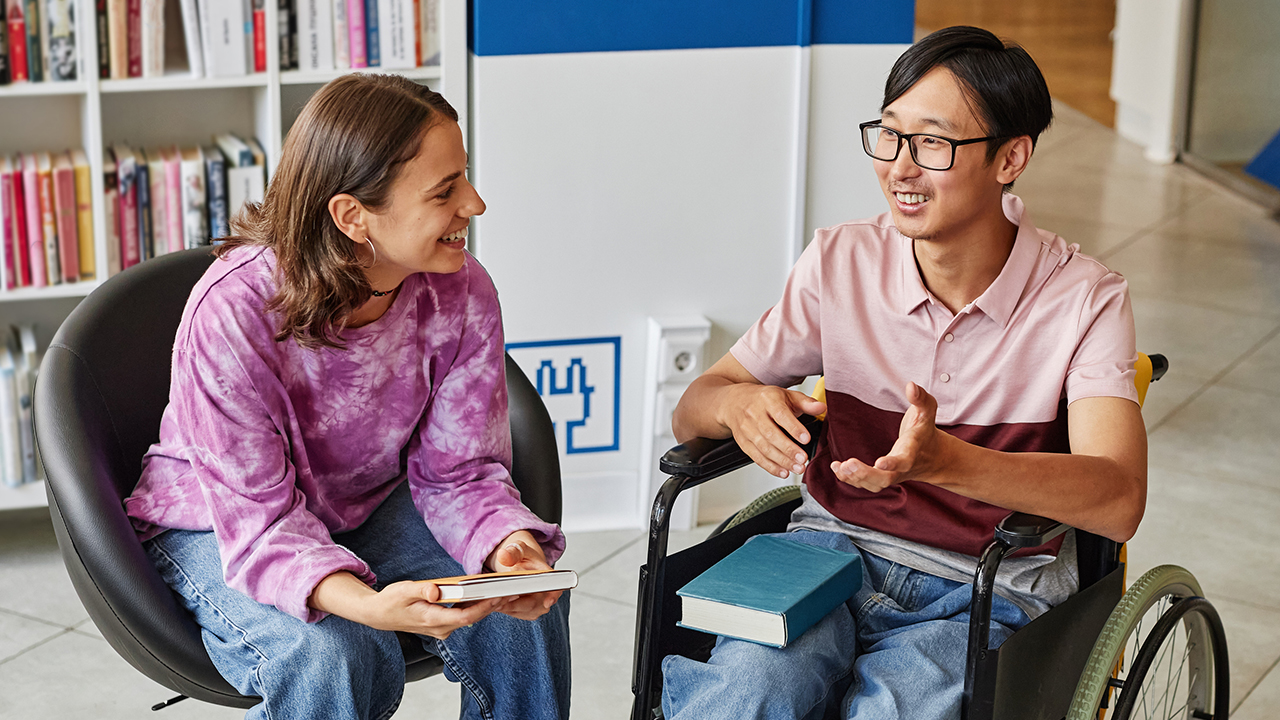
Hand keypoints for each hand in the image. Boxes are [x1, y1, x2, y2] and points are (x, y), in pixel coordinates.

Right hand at [313, 572, 502, 640]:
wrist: (379, 615)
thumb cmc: (392, 601)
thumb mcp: (403, 590)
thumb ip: (421, 589)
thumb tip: (436, 589)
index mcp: (432, 620)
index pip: (465, 616)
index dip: (483, 607)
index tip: (499, 596)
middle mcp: (440, 628)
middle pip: (472, 617)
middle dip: (491, 604)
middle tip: (511, 590)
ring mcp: (442, 629)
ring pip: (469, 617)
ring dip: (486, 605)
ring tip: (504, 590)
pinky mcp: (443, 625)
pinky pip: (463, 616)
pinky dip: (475, 606)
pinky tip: (486, 594)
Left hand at [484, 530, 562, 620]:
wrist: (523, 566)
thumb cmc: (524, 558)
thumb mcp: (519, 549)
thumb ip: (513, 552)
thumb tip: (503, 555)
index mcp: (548, 576)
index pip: (555, 587)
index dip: (553, 595)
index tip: (548, 602)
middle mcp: (547, 593)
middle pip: (533, 604)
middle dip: (513, 603)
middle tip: (495, 597)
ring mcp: (539, 605)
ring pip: (522, 611)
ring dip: (506, 606)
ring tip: (493, 597)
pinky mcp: (528, 612)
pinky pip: (515, 613)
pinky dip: (504, 608)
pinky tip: (495, 600)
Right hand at [720, 385, 827, 478]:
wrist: (735, 401)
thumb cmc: (765, 399)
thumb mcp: (786, 395)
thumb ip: (806, 403)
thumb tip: (822, 408)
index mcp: (768, 399)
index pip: (780, 414)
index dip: (793, 427)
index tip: (806, 439)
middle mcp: (754, 414)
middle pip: (770, 434)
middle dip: (788, 449)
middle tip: (803, 459)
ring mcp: (747, 429)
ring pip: (763, 447)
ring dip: (781, 460)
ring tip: (797, 468)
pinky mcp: (743, 442)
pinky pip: (755, 456)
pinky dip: (770, 466)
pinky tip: (782, 471)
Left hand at [832, 382, 941, 491]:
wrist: (932, 457)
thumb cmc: (925, 431)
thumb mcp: (927, 411)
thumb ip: (920, 398)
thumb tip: (910, 385)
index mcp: (912, 450)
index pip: (904, 460)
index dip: (893, 463)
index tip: (880, 463)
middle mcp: (902, 467)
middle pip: (886, 479)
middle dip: (867, 474)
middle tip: (850, 465)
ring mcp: (892, 475)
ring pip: (875, 485)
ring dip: (855, 478)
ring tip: (840, 467)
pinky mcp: (882, 478)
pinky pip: (866, 484)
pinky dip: (850, 479)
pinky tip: (837, 468)